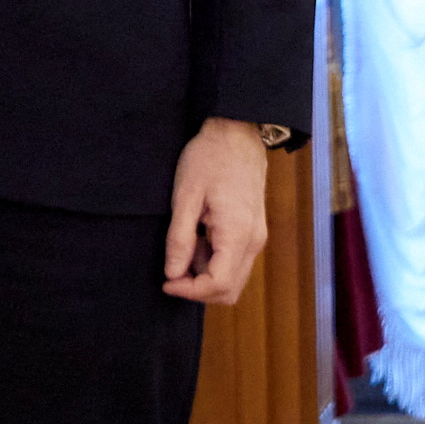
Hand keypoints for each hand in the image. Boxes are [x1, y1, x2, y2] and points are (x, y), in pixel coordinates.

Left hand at [164, 117, 270, 303]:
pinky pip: (236, 261)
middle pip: (230, 289)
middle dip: (199, 289)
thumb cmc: (210, 158)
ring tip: (187, 246)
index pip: (219, 284)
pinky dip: (215, 262)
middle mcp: (254, 240)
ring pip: (235, 278)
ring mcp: (257, 236)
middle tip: (173, 270)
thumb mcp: (186, 196)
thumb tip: (173, 273)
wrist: (237, 133)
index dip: (190, 291)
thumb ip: (180, 239)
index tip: (167, 281)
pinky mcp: (254, 230)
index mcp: (237, 233)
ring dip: (206, 275)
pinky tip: (200, 238)